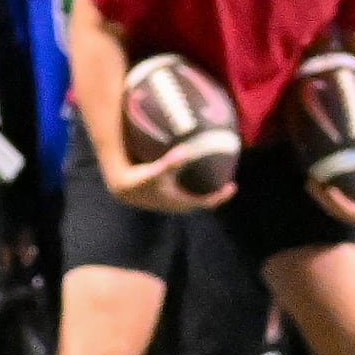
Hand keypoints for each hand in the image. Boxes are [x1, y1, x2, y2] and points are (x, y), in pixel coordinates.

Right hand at [106, 136, 234, 213]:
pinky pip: (184, 191)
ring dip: (203, 188)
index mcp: (180, 202)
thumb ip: (170, 163)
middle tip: (226, 179)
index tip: (233, 186)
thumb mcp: (155, 171)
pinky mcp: (164, 196)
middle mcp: (177, 204)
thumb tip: (186, 150)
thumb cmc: (139, 180)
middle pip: (202, 200)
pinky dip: (192, 184)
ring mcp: (171, 202)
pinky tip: (191, 170)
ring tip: (213, 174)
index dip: (220, 196)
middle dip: (214, 192)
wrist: (121, 188)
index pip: (206, 202)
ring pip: (193, 196)